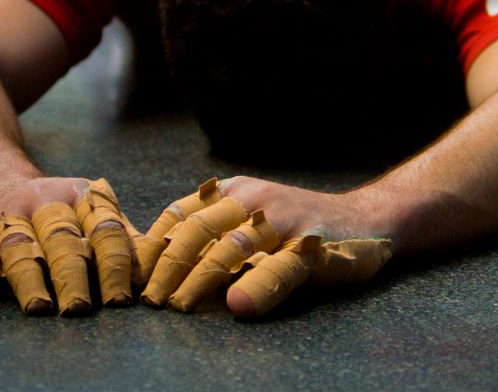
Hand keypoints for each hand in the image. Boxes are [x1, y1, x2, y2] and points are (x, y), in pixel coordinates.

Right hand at [0, 177, 144, 315]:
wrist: (2, 178)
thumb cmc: (63, 207)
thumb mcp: (95, 208)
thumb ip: (124, 237)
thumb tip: (152, 274)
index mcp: (81, 198)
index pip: (103, 231)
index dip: (114, 265)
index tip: (121, 298)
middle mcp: (43, 204)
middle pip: (61, 242)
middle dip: (72, 276)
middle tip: (80, 308)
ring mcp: (7, 217)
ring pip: (18, 248)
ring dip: (28, 280)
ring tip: (39, 308)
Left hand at [138, 176, 392, 316]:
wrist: (364, 217)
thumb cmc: (299, 222)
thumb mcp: (253, 212)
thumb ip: (215, 228)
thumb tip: (160, 260)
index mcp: (234, 191)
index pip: (180, 213)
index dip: (153, 245)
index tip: (133, 275)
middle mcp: (255, 199)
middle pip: (197, 229)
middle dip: (167, 265)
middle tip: (150, 299)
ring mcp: (283, 221)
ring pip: (230, 248)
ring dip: (198, 279)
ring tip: (178, 305)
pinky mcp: (311, 247)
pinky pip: (279, 268)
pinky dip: (257, 288)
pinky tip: (239, 306)